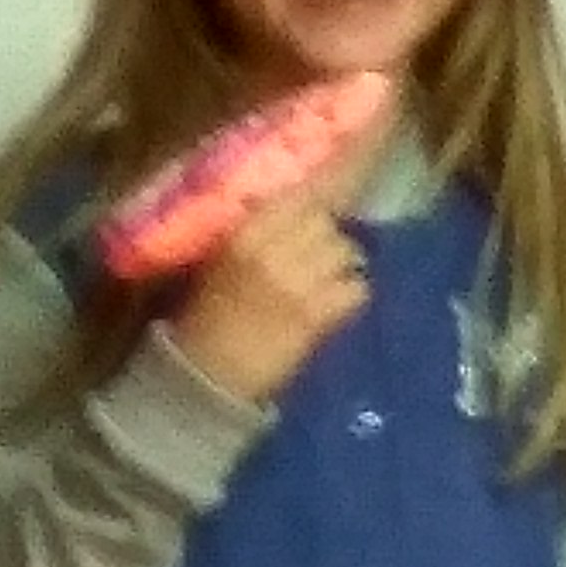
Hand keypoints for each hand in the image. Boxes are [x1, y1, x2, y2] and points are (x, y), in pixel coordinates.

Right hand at [168, 194, 368, 406]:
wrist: (210, 371)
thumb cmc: (207, 313)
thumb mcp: (219, 258)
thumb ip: (252, 227)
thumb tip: (278, 199)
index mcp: (243, 234)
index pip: (297, 195)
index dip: (316, 198)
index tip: (322, 202)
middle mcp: (274, 251)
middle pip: (326, 222)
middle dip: (328, 233)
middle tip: (321, 249)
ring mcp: (300, 284)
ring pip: (347, 251)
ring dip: (343, 262)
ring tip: (331, 276)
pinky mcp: (320, 316)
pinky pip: (357, 289)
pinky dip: (353, 293)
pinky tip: (339, 302)